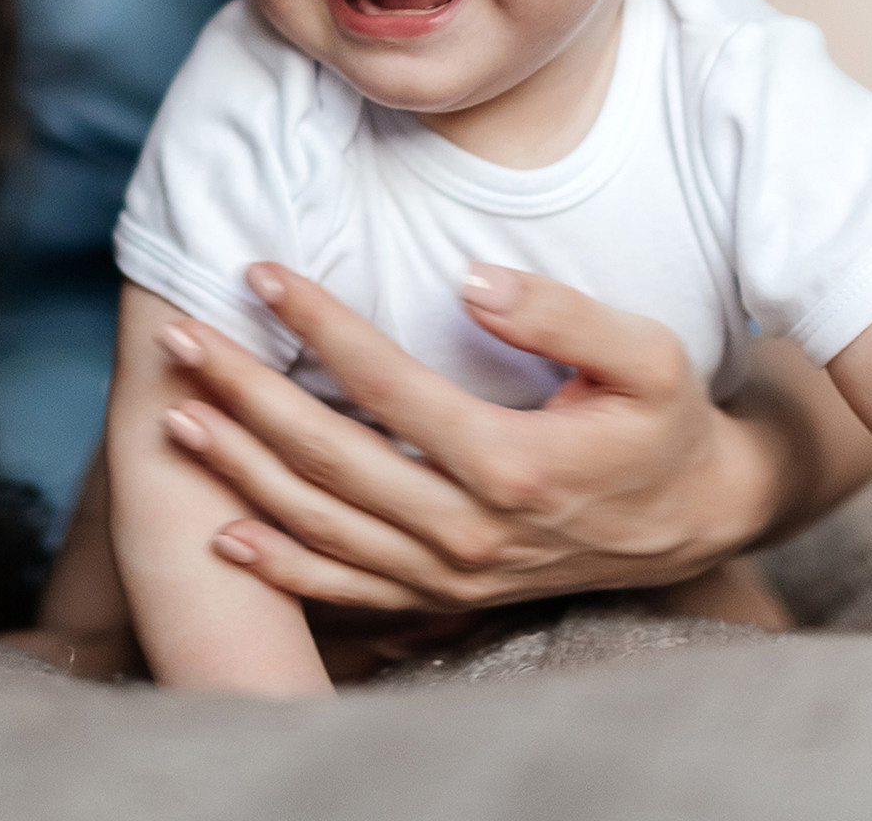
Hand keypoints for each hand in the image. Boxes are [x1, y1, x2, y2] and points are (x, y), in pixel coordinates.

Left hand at [151, 262, 865, 611]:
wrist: (695, 522)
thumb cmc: (663, 424)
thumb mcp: (646, 356)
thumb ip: (561, 314)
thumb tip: (472, 280)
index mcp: (511, 464)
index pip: (384, 383)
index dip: (315, 324)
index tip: (258, 272)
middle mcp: (469, 529)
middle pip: (328, 455)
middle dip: (242, 392)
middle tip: (178, 337)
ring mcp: (450, 574)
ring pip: (320, 523)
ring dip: (240, 470)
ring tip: (176, 414)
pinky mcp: (443, 599)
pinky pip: (345, 589)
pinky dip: (279, 566)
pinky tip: (224, 533)